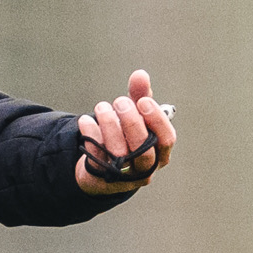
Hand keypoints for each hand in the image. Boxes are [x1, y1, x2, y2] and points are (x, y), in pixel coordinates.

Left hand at [74, 70, 174, 194]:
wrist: (101, 165)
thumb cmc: (126, 137)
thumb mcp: (135, 115)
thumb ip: (140, 95)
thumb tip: (140, 74)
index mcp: (160, 153)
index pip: (166, 139)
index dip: (156, 120)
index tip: (143, 101)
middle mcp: (146, 168)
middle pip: (144, 150)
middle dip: (132, 122)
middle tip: (120, 102)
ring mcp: (124, 177)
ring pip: (120, 154)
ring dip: (110, 126)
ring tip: (101, 107)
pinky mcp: (102, 178)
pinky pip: (97, 157)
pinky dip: (92, 136)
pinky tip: (86, 121)